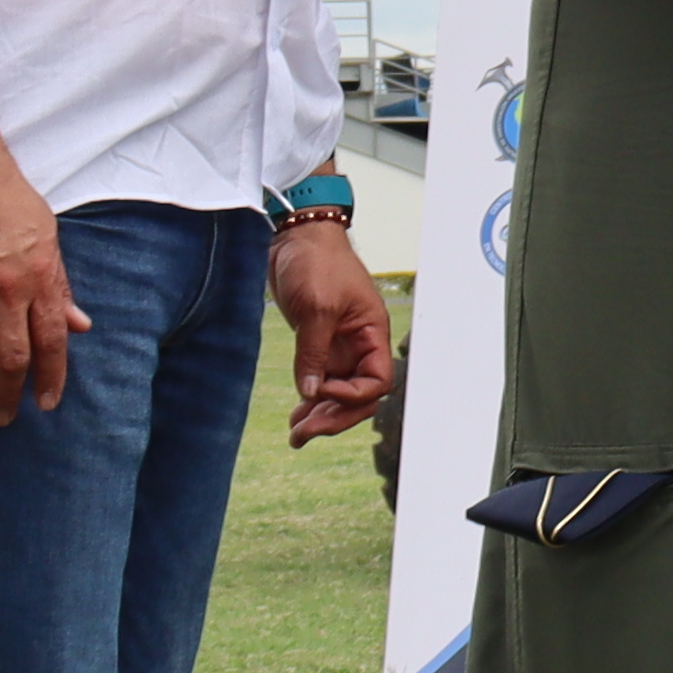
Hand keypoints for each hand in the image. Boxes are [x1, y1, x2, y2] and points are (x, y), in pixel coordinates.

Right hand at [0, 141, 84, 426]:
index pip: (51, 340)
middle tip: (4, 417)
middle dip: (8, 393)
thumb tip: (80, 325)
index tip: (47, 403)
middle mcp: (6, 287)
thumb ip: (59, 283)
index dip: (50, 377)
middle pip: (11, 355)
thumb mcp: (46, 235)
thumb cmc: (6, 196)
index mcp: (40, 275)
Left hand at [272, 217, 395, 443]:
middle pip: (358, 396)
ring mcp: (337, 345)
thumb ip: (314, 352)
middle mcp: (358, 345)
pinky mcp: (316, 343)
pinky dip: (309, 399)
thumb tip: (310, 392)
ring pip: (337, 392)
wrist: (296, 238)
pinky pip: (319, 380)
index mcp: (372, 334)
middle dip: (335, 417)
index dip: (352, 396)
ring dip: (320, 415)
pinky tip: (297, 414)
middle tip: (305, 434)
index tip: (322, 391)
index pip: (376, 382)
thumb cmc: (317, 262)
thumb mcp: (317, 308)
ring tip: (297, 434)